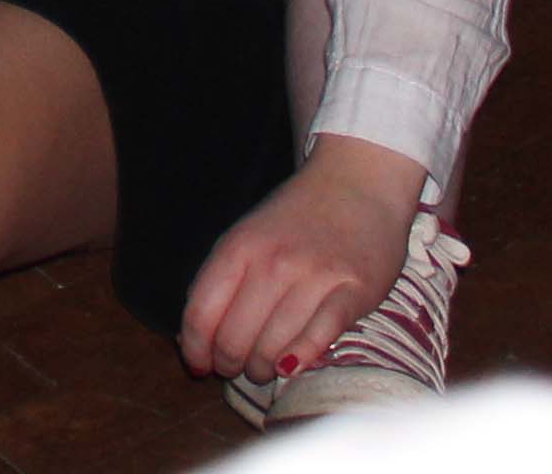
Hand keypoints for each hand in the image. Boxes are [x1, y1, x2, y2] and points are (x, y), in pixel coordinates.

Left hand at [175, 141, 421, 387]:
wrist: (358, 182)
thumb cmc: (297, 216)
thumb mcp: (248, 235)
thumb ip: (222, 279)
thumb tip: (193, 336)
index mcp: (239, 247)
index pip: (202, 311)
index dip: (195, 348)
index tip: (198, 365)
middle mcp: (273, 262)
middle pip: (235, 336)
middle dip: (229, 363)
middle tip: (235, 369)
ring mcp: (315, 277)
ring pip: (273, 345)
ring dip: (262, 368)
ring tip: (262, 369)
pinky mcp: (354, 292)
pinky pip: (319, 338)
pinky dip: (300, 358)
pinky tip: (290, 366)